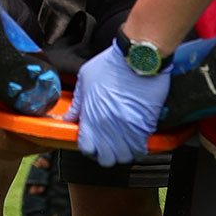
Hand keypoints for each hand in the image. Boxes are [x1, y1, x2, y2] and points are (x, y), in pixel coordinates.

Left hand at [64, 44, 167, 166]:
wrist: (137, 56)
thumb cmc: (111, 64)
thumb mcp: (85, 78)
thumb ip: (77, 102)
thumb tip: (70, 116)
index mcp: (91, 116)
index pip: (87, 148)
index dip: (90, 147)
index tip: (94, 142)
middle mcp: (108, 126)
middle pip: (106, 159)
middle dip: (107, 154)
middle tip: (110, 144)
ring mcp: (127, 128)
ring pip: (124, 157)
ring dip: (124, 152)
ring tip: (125, 143)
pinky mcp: (145, 125)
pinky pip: (141, 149)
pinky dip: (139, 149)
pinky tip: (138, 140)